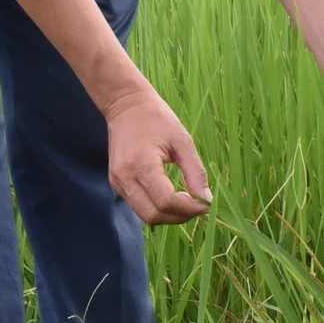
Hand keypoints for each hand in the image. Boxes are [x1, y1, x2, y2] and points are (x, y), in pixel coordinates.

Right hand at [103, 84, 211, 224]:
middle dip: (179, 216)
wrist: (125, 106)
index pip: (165, 201)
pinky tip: (172, 198)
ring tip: (187, 203)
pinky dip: (158, 208)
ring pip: (145, 215)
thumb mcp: (182, 141)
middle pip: (154, 215)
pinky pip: (139, 206)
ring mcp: (117, 182)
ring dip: (169, 216)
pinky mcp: (116, 183)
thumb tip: (207, 199)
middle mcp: (124, 177)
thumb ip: (195, 172)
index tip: (205, 204)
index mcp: (141, 164)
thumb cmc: (156, 119)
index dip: (188, 208)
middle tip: (198, 207)